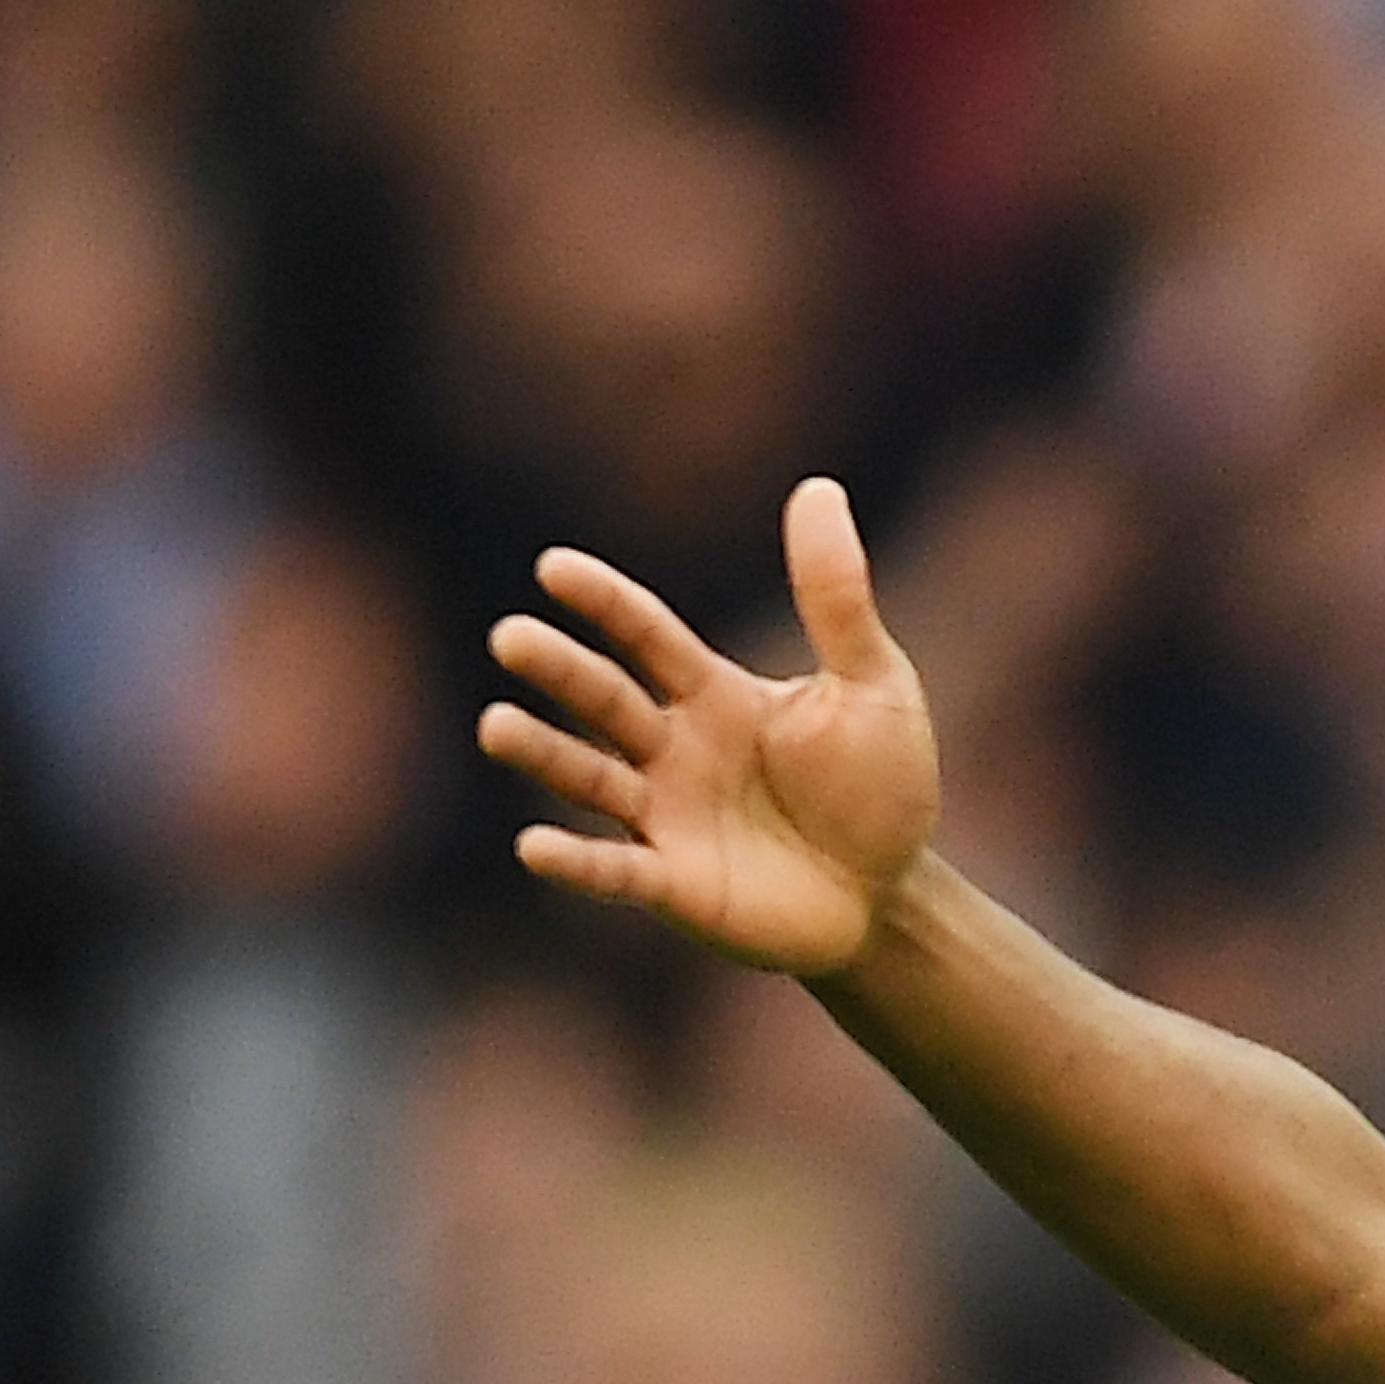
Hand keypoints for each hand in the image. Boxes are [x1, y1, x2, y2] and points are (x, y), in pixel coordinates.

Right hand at [478, 477, 938, 978]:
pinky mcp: (675, 885)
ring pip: (590, 777)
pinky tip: (533, 847)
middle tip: (510, 637)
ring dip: (544, 754)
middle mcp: (673, 748)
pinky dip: (576, 862)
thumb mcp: (872, 685)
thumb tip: (819, 487)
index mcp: (712, 692)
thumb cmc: (878, 786)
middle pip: (604, 698)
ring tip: (495, 728)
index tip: (554, 567)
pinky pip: (616, 871)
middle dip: (559, 670)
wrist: (889, 895)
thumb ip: (835, 599)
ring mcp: (667, 816)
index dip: (604, 602)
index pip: (646, 635)